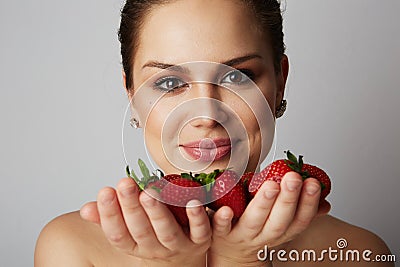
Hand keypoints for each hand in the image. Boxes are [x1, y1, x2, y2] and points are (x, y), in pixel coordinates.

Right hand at [80, 177, 210, 266]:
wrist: (183, 259)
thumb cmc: (153, 236)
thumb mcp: (129, 228)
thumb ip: (109, 217)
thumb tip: (86, 209)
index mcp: (135, 245)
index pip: (117, 233)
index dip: (109, 214)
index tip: (105, 191)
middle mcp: (154, 249)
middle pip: (141, 230)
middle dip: (131, 207)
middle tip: (125, 184)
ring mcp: (178, 245)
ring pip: (167, 231)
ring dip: (158, 212)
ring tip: (149, 193)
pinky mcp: (200, 240)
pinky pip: (200, 230)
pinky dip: (197, 216)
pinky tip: (194, 201)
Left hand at [207, 172, 329, 266]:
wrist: (231, 254)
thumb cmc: (256, 230)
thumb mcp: (282, 223)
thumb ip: (299, 209)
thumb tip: (325, 202)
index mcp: (280, 230)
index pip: (299, 219)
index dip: (308, 203)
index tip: (313, 183)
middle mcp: (263, 235)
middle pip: (279, 221)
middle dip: (289, 199)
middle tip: (293, 178)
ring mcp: (241, 235)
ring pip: (253, 222)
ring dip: (263, 204)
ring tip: (270, 185)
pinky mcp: (220, 233)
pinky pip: (220, 227)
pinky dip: (223, 219)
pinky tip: (226, 209)